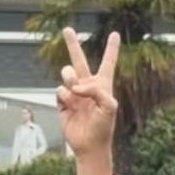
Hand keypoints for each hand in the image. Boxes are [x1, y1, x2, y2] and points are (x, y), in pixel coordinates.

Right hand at [56, 27, 119, 174]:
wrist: (89, 145)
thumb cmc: (104, 126)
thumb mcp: (109, 106)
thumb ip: (96, 90)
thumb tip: (75, 86)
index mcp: (103, 84)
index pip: (108, 62)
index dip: (111, 48)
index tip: (114, 34)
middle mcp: (87, 85)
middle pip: (78, 59)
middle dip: (72, 44)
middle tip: (67, 29)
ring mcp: (73, 93)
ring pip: (66, 74)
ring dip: (69, 79)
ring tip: (75, 92)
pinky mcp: (62, 102)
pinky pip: (59, 91)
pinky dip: (65, 97)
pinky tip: (70, 107)